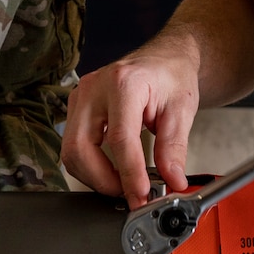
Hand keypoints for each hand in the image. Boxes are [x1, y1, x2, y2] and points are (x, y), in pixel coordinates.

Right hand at [63, 43, 199, 206]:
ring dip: (94, 176)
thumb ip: (174, 148)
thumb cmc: (171, 76)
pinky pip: (73, 145)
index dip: (129, 174)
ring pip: (71, 151)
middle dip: (103, 181)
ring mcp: (81, 96)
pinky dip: (89, 165)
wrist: (163, 58)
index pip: (120, 139)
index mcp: (123, 83)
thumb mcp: (182, 110)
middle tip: (130, 194)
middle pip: (81, 148)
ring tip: (123, 184)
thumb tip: (172, 181)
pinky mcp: (76, 107)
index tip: (141, 196)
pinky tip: (111, 170)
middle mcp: (94, 88)